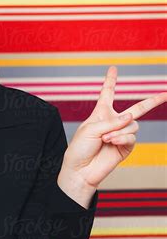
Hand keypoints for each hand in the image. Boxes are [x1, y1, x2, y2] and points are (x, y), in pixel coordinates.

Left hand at [60, 65, 166, 190]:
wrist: (81, 170)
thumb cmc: (80, 148)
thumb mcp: (90, 128)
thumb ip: (112, 121)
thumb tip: (131, 117)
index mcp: (101, 113)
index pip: (107, 93)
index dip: (111, 81)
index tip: (113, 68)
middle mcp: (114, 122)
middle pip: (137, 109)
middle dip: (153, 101)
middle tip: (166, 93)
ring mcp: (122, 134)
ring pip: (133, 125)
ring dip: (119, 131)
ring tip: (105, 139)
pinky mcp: (126, 147)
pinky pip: (132, 136)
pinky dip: (122, 138)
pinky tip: (111, 143)